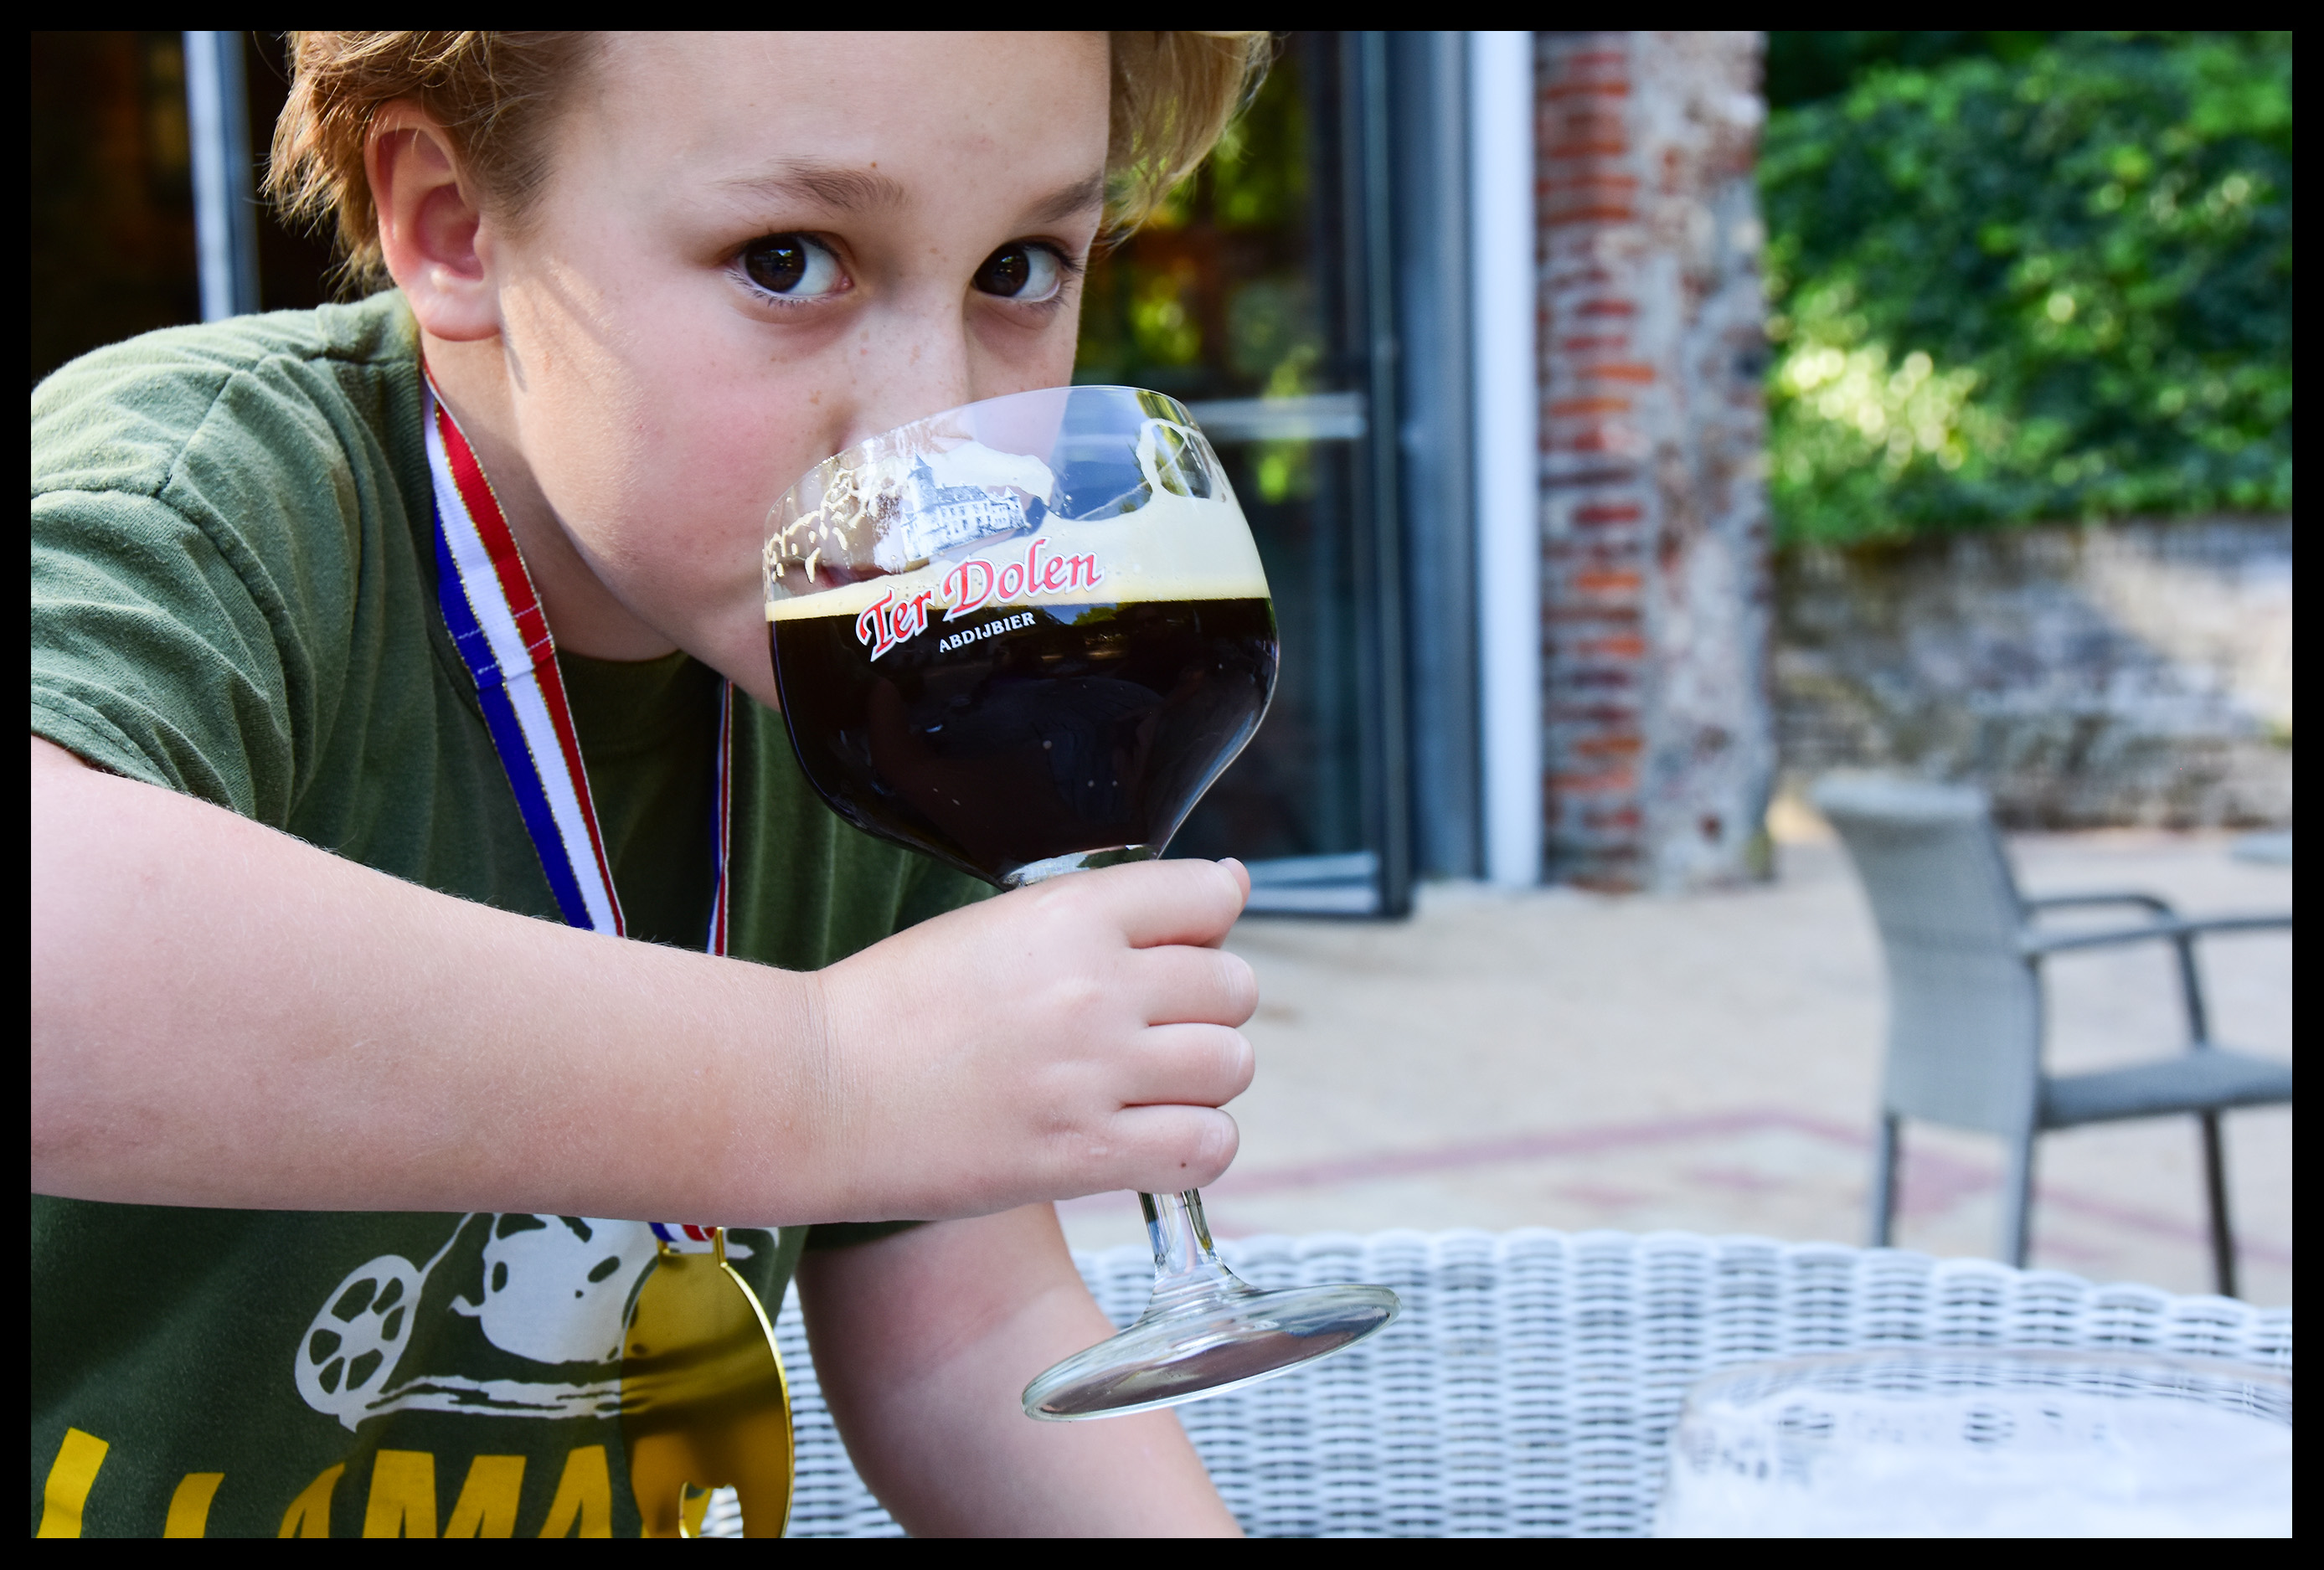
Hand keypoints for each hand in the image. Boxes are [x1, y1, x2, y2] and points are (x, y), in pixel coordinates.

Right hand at [809, 859, 1256, 1218]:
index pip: (1209, 896)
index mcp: (1072, 912)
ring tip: (1143, 1089)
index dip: (1199, 929)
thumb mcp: (1001, 926)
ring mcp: (1094, 1073)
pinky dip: (1195, 1147)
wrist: (814, 1091)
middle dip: (1204, 1010)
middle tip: (1146, 1033)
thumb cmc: (896, 1007)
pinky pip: (1207, 1148)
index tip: (1163, 958)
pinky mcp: (1084, 1155)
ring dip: (1202, 1081)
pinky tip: (1149, 1139)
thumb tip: (1235, 885)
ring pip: (1231, 1067)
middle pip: (1234, 987)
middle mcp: (1096, 986)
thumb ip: (1117, 909)